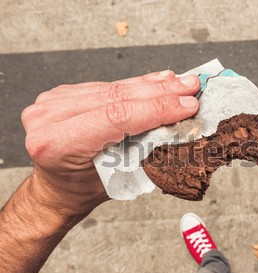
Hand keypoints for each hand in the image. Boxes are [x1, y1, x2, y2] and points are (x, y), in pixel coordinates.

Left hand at [21, 70, 199, 226]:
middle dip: (160, 93)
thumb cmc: (82, 189)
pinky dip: (136, 85)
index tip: (186, 106)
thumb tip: (177, 126)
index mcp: (57, 143)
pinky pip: (108, 86)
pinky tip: (157, 82)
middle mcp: (50, 117)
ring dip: (153, 85)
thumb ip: (143, 150)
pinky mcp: (65, 94)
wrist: (56, 187)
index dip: (156, 109)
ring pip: (115, 87)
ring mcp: (54, 101)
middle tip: (190, 88)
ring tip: (180, 83)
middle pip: (117, 97)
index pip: (117, 118)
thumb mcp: (116, 178)